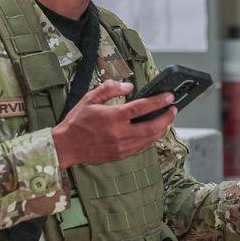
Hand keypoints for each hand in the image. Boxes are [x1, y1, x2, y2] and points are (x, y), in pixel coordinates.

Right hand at [52, 80, 175, 167]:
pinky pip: (141, 147)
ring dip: (162, 129)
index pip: (141, 108)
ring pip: (149, 139)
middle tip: (174, 109)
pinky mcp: (120, 155)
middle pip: (151, 127)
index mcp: (112, 117)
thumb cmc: (77, 121)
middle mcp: (119, 134)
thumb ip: (109, 88)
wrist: (66, 147)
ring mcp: (121, 146)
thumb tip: (129, 86)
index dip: (158, 101)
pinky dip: (151, 138)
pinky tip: (154, 131)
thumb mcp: (89, 99)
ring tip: (168, 119)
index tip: (170, 96)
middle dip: (167, 118)